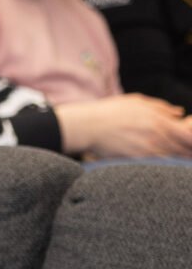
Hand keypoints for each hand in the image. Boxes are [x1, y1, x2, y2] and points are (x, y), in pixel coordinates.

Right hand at [57, 94, 191, 159]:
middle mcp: (155, 136)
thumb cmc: (110, 111)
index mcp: (158, 120)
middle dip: (189, 152)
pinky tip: (166, 166)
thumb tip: (180, 112)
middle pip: (183, 149)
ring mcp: (146, 150)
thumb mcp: (136, 102)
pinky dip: (165, 166)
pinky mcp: (136, 160)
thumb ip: (161, 107)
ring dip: (180, 160)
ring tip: (183, 160)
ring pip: (172, 160)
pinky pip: (157, 166)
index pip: (188, 135)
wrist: (87, 126)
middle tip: (188, 152)